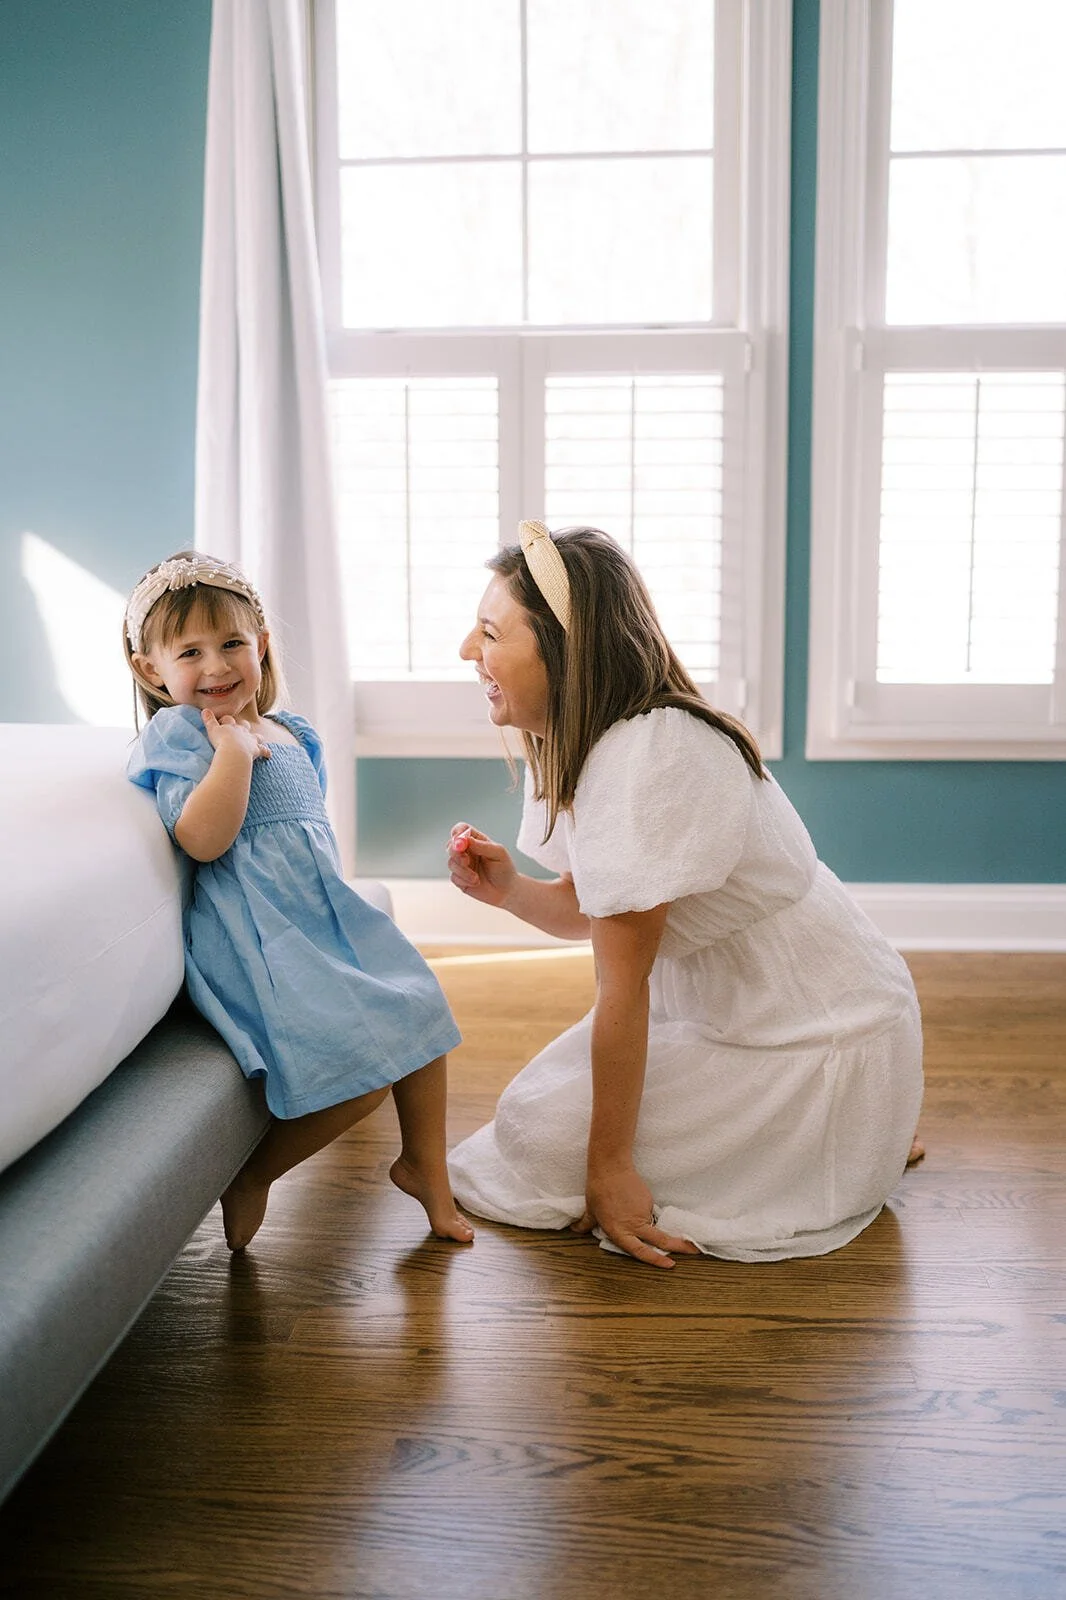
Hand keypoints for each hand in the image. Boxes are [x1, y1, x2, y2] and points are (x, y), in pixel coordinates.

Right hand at [202, 709, 270, 761]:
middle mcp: (242, 731)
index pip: (229, 720)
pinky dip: (266, 752)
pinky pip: (263, 750)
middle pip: (244, 725)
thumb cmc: (221, 741)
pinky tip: (269, 754)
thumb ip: (208, 720)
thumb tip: (204, 710)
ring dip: (256, 737)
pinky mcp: (256, 750)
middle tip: (241, 728)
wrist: (233, 752)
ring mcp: (251, 740)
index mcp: (231, 726)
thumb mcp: (212, 730)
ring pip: (256, 736)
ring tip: (257, 739)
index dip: (225, 720)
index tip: (222, 722)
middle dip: (243, 726)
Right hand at [447, 822, 516, 908]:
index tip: (460, 841)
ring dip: (462, 870)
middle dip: (456, 852)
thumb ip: (483, 846)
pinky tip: (476, 882)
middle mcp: (467, 851)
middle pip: (451, 845)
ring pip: (451, 862)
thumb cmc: (505, 869)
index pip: (461, 829)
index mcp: (476, 841)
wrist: (507, 891)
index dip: (457, 832)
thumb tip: (467, 840)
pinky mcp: (460, 879)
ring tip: (476, 877)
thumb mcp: (499, 853)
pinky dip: (464, 880)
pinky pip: (454, 877)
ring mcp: (462, 865)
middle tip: (466, 860)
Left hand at [573, 1166, 699, 1269]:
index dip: (655, 1259)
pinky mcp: (648, 1200)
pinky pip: (648, 1209)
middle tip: (693, 1251)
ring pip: (650, 1223)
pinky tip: (629, 1198)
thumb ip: (585, 1224)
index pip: (639, 1251)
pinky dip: (641, 1208)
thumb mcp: (590, 1210)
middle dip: (678, 1246)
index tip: (670, 1264)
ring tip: (624, 1206)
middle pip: (660, 1239)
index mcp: (619, 1231)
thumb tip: (575, 1230)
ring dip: (644, 1221)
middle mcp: (633, 1225)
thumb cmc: (597, 1190)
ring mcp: (643, 1211)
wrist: (610, 1167)